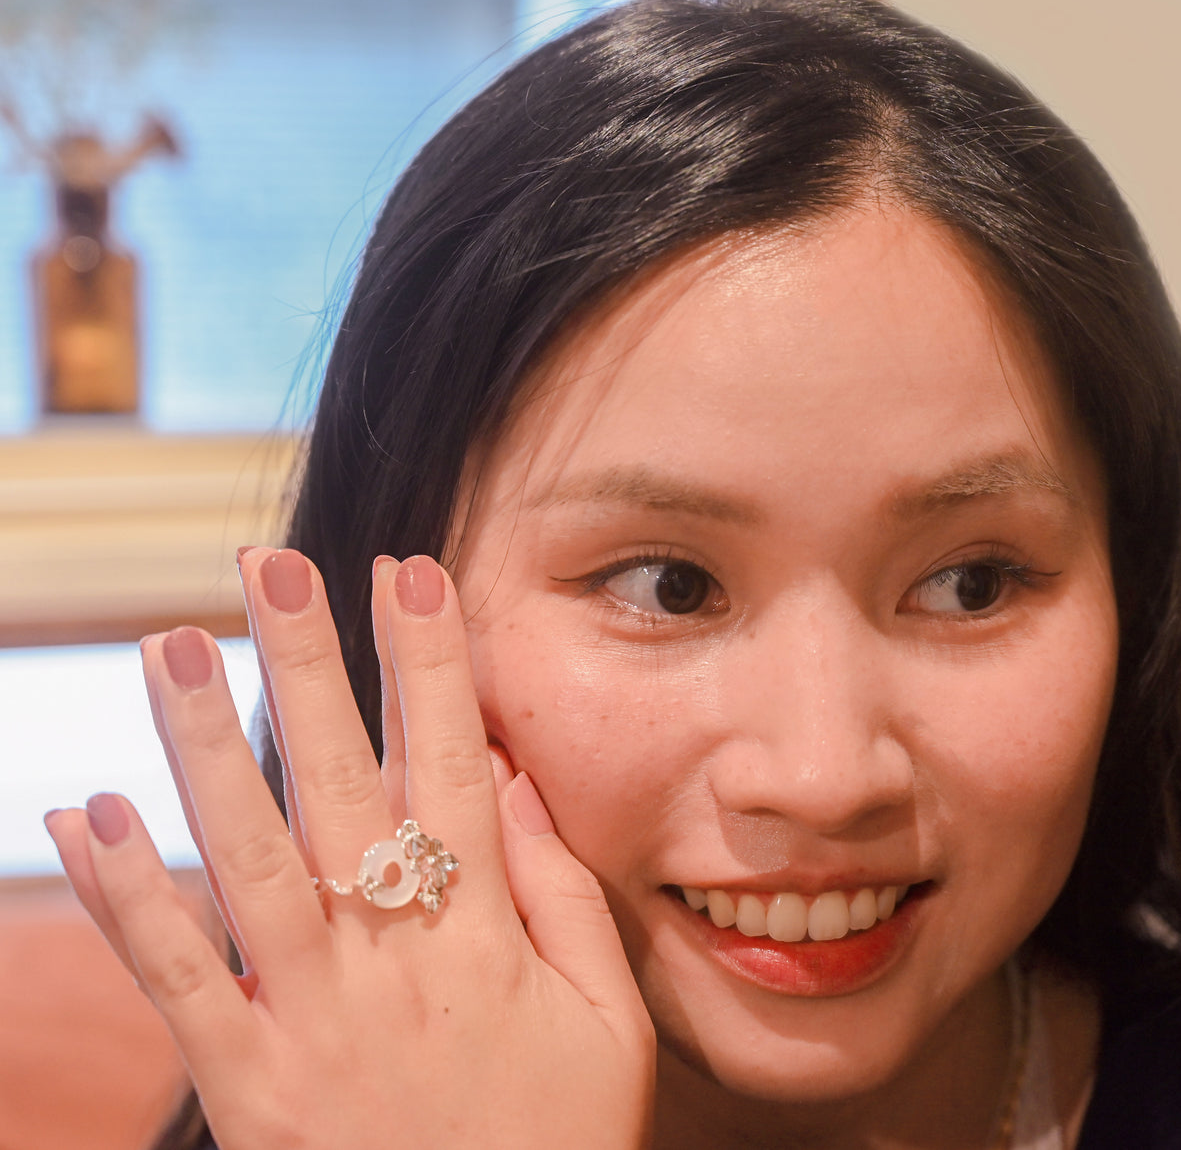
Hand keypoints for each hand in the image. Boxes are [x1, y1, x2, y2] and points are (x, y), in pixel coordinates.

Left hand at [46, 549, 654, 1147]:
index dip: (431, 668)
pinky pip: (177, 982)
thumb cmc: (559, 1145)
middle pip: (341, 789)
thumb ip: (564, 897)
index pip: (454, 770)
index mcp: (486, 940)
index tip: (409, 573)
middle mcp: (391, 962)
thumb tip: (508, 779)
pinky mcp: (246, 1087)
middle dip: (308, 669)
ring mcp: (310, 1022)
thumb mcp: (609, 1023)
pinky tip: (90, 810)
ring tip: (170, 646)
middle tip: (269, 569)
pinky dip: (128, 897)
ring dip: (204, 748)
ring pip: (249, 861)